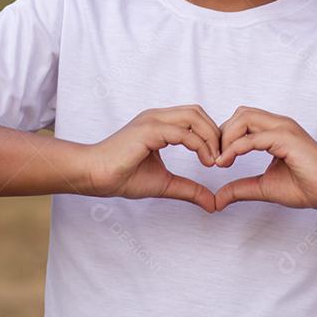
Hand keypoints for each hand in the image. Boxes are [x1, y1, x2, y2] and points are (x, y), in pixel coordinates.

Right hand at [84, 105, 220, 212]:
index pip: (195, 118)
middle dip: (215, 133)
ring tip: (214, 160)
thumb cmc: (122, 177)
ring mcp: (153, 120)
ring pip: (194, 116)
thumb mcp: (165, 183)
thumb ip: (189, 189)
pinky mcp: (149, 130)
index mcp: (160, 124)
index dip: (212, 135)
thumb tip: (212, 204)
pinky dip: (199, 145)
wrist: (94, 176)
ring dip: (210, 136)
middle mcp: (157, 117)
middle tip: (222, 157)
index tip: (218, 159)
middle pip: (198, 112)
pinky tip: (205, 161)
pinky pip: (182, 132)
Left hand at [213, 106, 316, 212]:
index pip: (241, 120)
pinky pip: (253, 137)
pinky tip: (227, 162)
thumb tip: (217, 200)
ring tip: (221, 160)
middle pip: (240, 113)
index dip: (225, 137)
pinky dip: (235, 148)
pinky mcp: (286, 139)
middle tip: (216, 158)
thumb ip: (240, 189)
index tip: (217, 161)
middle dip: (222, 133)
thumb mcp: (264, 187)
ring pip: (244, 117)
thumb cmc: (306, 186)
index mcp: (274, 131)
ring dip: (227, 137)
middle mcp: (278, 124)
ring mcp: (283, 128)